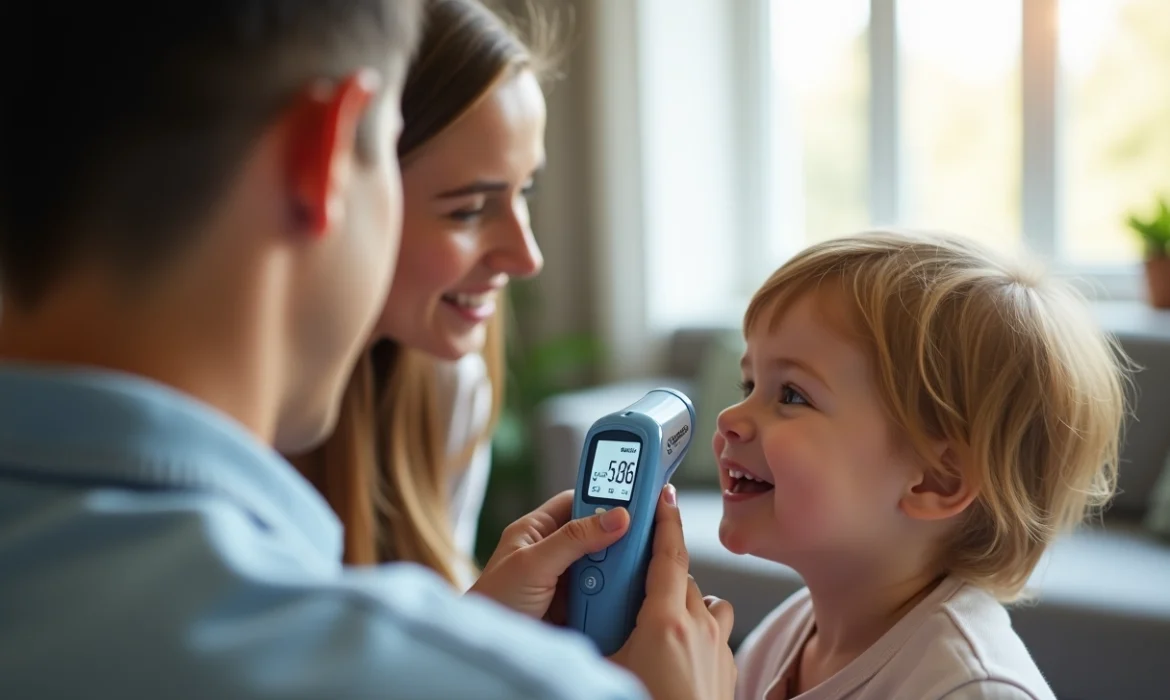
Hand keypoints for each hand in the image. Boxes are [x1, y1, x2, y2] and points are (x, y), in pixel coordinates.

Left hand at [469, 490, 629, 620]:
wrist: (489, 654)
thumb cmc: (495, 602)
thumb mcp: (534, 564)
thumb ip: (573, 538)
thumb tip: (616, 516)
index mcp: (536, 530)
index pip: (576, 501)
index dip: (604, 499)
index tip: (634, 500)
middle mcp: (551, 550)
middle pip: (595, 533)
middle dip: (616, 537)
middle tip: (642, 538)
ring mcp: (564, 578)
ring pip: (602, 563)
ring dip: (617, 567)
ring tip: (637, 567)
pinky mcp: (574, 604)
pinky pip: (602, 590)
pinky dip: (615, 592)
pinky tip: (629, 592)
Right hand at [610, 485, 736, 699]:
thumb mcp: (606, 668)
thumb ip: (591, 636)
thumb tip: (570, 615)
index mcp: (664, 621)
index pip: (668, 553)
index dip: (664, 518)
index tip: (662, 494)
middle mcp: (698, 627)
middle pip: (681, 576)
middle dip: (658, 571)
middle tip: (631, 579)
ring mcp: (719, 646)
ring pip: (706, 601)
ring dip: (685, 599)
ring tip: (657, 617)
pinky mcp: (728, 667)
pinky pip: (716, 630)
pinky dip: (699, 628)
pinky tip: (677, 650)